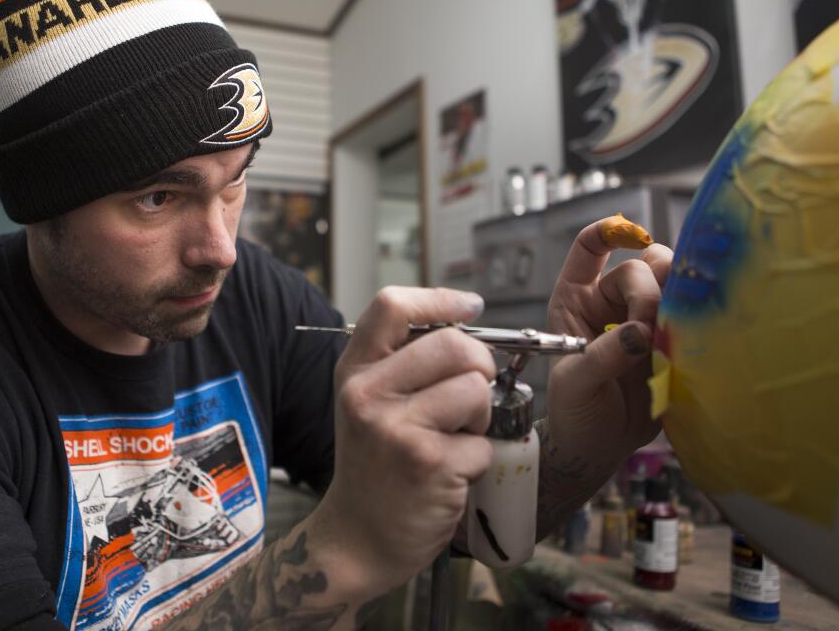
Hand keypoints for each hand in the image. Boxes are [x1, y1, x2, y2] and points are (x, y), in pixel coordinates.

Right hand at [309, 287, 494, 594]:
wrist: (358, 538)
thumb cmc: (375, 464)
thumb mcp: (368, 403)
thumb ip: (402, 362)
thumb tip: (466, 323)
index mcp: (354, 370)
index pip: (392, 305)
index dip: (441, 300)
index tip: (472, 307)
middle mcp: (367, 393)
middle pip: (453, 344)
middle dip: (479, 368)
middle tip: (469, 397)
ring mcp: (395, 428)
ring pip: (476, 390)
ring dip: (479, 418)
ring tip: (453, 438)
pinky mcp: (427, 463)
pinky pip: (484, 442)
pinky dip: (478, 459)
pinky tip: (450, 473)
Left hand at [537, 218, 671, 529]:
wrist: (599, 447)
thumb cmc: (574, 411)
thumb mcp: (575, 385)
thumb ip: (601, 357)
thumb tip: (637, 333)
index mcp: (576, 299)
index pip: (590, 247)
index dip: (610, 232)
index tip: (634, 239)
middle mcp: (611, 301)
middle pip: (643, 264)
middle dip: (650, 288)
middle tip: (647, 327)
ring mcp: (644, 319)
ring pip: (672, 285)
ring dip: (677, 301)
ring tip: (670, 335)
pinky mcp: (670, 341)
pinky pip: (691, 318)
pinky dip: (695, 324)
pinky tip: (691, 341)